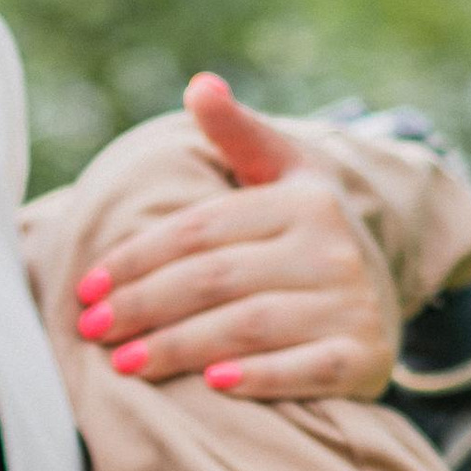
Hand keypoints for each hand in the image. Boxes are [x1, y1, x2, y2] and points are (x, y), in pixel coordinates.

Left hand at [71, 73, 398, 403]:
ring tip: (123, 363)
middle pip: (216, 278)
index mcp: (302, 200)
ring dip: (179, 346)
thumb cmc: (305, 230)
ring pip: (248, 326)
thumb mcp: (282, 170)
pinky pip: (306, 371)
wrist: (382, 289)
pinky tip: (211, 384)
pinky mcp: (363, 358)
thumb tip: (199, 86)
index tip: (88, 285)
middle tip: (91, 329)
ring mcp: (350, 305)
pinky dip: (259, 378)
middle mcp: (330, 249)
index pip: (201, 230)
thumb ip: (236, 133)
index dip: (138, 257)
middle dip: (143, 305)